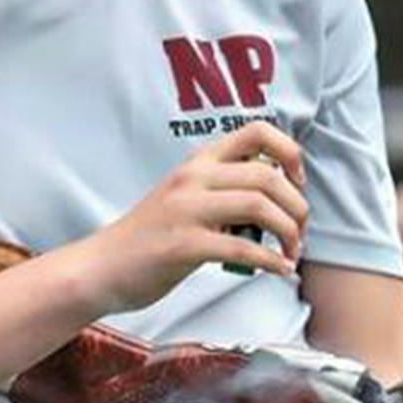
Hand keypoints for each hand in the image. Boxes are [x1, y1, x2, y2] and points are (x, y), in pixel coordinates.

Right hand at [80, 122, 308, 313]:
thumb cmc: (151, 236)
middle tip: (300, 233)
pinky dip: (270, 262)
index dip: (289, 152)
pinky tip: (278, 271)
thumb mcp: (188, 197)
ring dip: (288, 232)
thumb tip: (277, 194)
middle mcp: (194, 178)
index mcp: (199, 162)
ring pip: (258, 206)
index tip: (297, 182)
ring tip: (291, 253)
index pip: (256, 131)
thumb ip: (224, 189)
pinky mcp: (182, 245)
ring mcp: (186, 210)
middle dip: (296, 206)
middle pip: (266, 175)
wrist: (102, 266)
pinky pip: (241, 248)